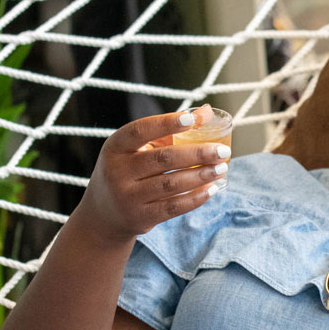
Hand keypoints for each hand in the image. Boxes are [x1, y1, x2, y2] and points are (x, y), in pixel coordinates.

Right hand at [75, 106, 229, 243]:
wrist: (105, 214)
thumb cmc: (130, 171)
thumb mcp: (139, 149)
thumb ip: (169, 131)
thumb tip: (206, 113)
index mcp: (115, 147)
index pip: (140, 131)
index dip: (166, 123)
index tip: (192, 119)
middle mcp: (117, 171)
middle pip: (163, 159)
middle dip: (197, 154)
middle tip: (223, 151)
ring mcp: (127, 196)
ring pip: (170, 184)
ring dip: (201, 176)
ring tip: (222, 168)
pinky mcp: (140, 217)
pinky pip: (173, 207)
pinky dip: (195, 198)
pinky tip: (212, 189)